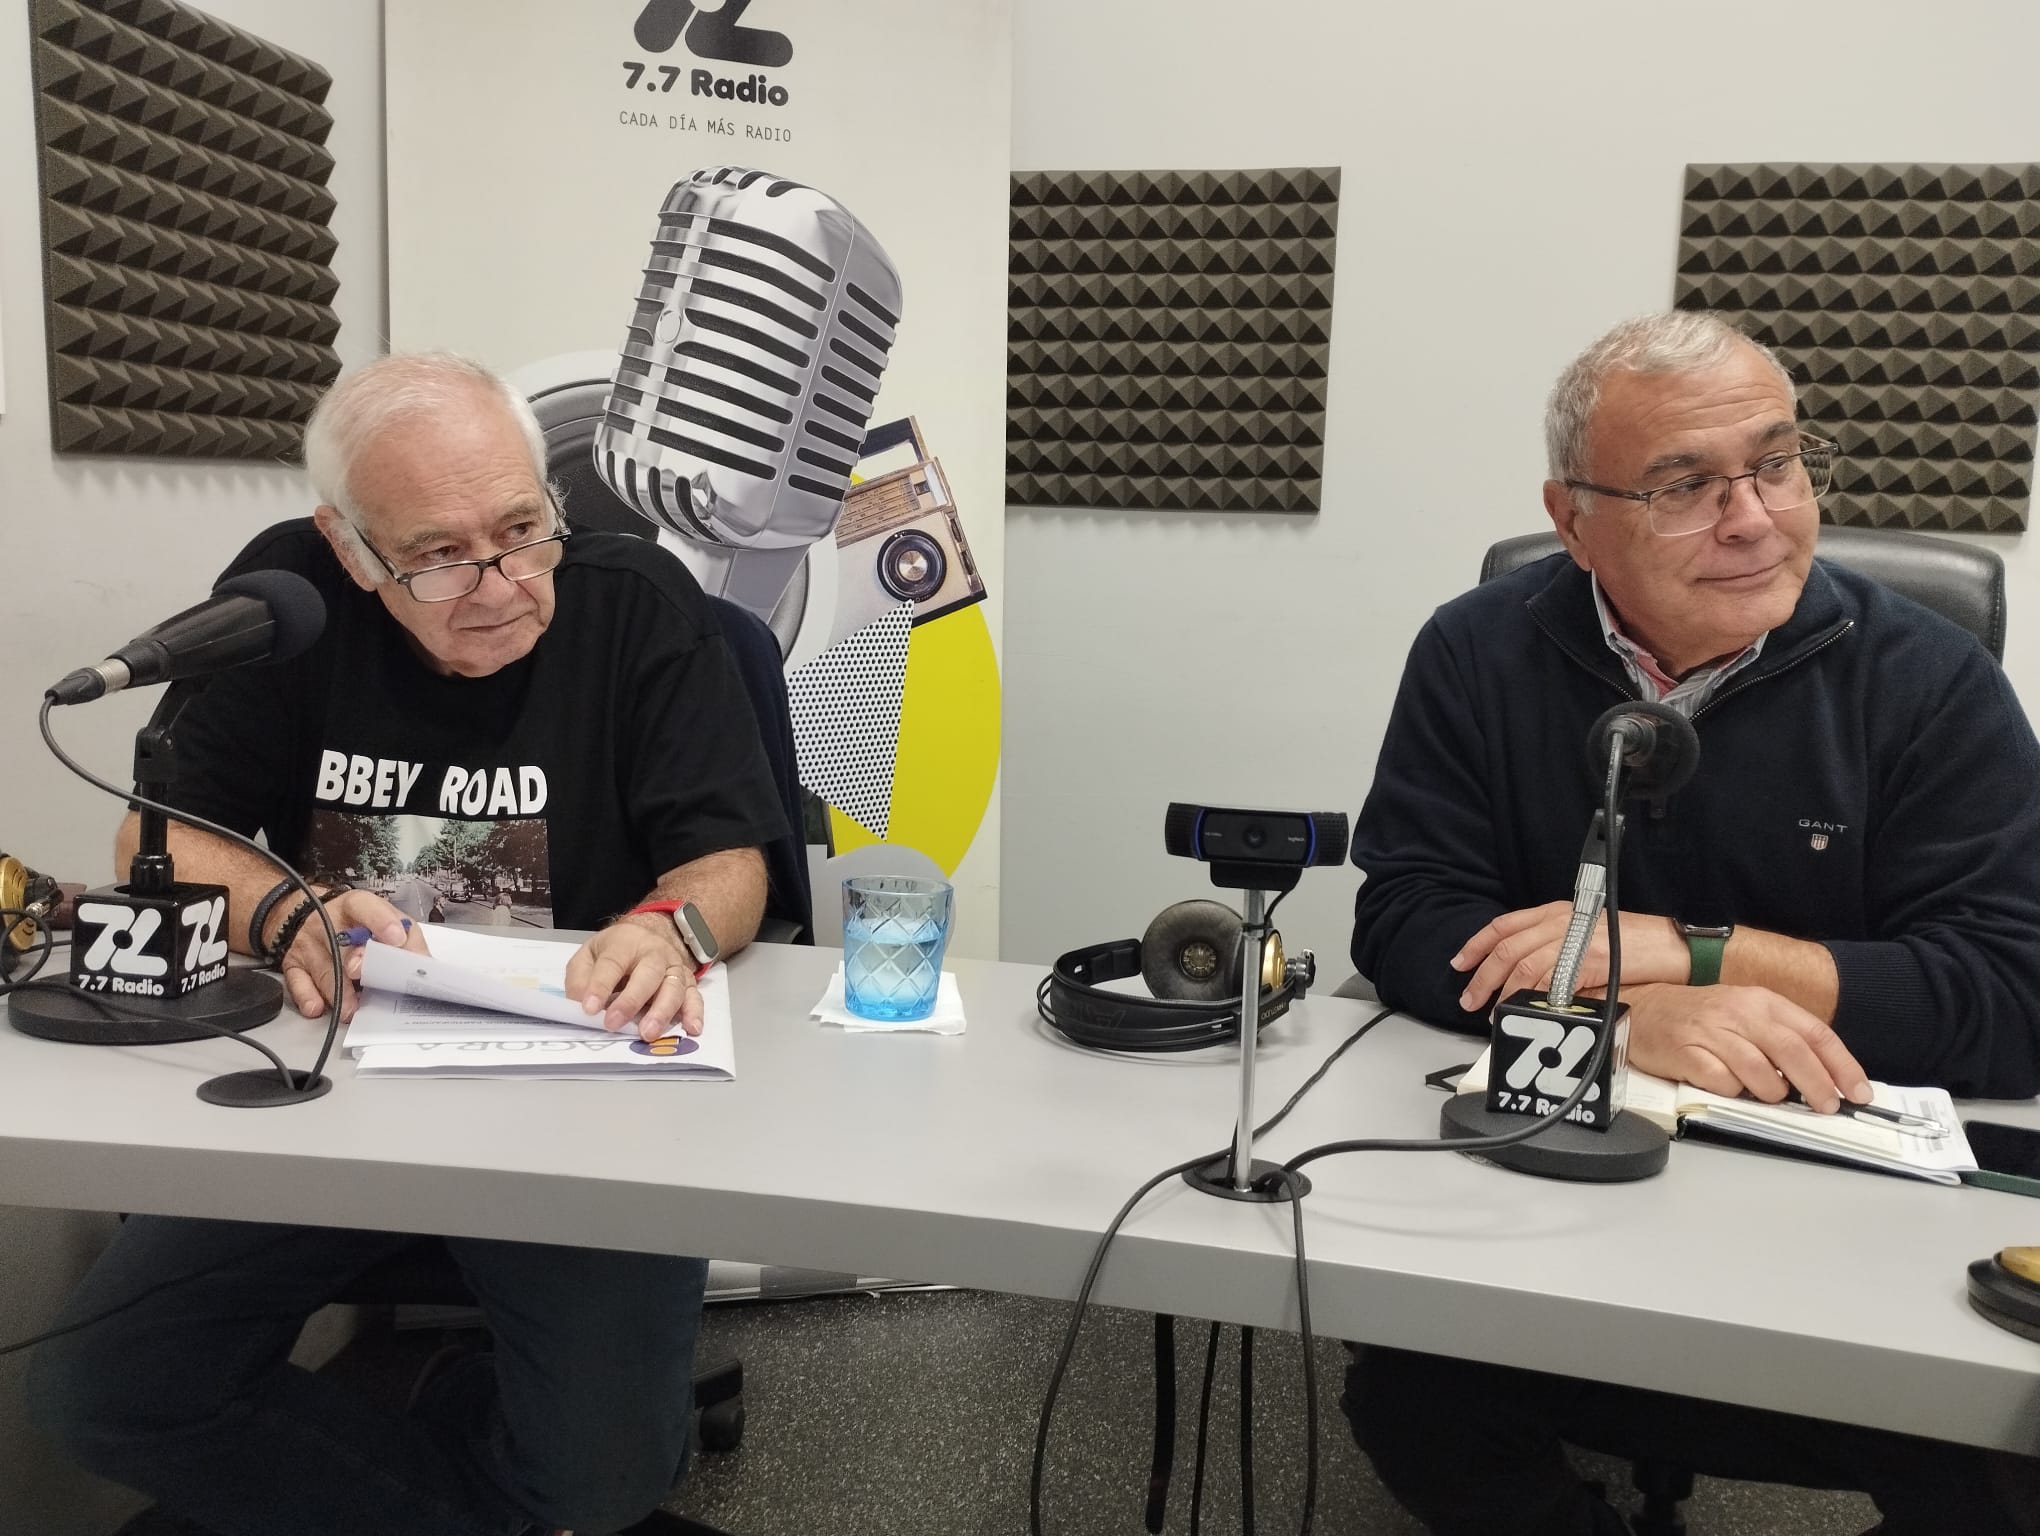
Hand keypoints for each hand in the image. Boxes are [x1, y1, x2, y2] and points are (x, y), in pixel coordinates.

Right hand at [276, 889, 428, 1022]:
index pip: (366, 907)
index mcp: (355, 906)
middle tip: (362, 973)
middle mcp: (328, 922)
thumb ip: (406, 938)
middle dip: (354, 960)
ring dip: (338, 991)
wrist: (301, 913)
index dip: (381, 921)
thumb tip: (424, 965)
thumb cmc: (354, 921)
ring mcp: (308, 944)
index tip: (395, 939)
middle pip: (342, 942)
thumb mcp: (383, 918)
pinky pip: (297, 981)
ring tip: (351, 1009)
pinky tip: (316, 1007)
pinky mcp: (293, 964)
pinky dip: (307, 996)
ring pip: (323, 968)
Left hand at [565, 916, 703, 1041]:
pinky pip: (695, 997)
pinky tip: (692, 1029)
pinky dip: (695, 1013)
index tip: (589, 1009)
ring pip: (673, 988)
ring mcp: (674, 968)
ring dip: (661, 1012)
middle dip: (631, 1001)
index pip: (612, 963)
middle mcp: (654, 953)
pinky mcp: (688, 983)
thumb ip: (579, 977)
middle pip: (647, 974)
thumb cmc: (616, 951)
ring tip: (647, 1034)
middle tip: (614, 1024)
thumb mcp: (589, 954)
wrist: (650, 936)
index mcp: (625, 943)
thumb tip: (579, 1004)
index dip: (600, 986)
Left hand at [1452, 902, 1688, 1013]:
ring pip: (1523, 966)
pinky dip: (1534, 998)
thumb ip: (1556, 947)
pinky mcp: (1588, 959)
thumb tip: (1526, 978)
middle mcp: (1560, 921)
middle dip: (1482, 976)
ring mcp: (1573, 938)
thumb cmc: (1634, 943)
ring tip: (1494, 1013)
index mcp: (1556, 912)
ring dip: (1503, 993)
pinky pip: (1551, 981)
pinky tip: (1526, 1012)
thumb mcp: (1586, 934)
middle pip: (1507, 948)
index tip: (1459, 963)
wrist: (1672, 945)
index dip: (1476, 945)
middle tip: (1469, 1000)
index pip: (1504, 925)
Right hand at [1619, 983, 1872, 1112]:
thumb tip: (1824, 1079)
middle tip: (1827, 1107)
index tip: (1858, 1091)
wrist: (1644, 1009)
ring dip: (1772, 1092)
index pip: (1814, 1032)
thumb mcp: (1747, 1016)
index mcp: (1762, 1001)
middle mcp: (1738, 1011)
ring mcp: (1710, 1031)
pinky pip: (1720, 1081)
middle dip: (1816, 1085)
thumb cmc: (1701, 1018)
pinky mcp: (1684, 1052)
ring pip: (1758, 1069)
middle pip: (1791, 1051)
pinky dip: (1733, 1092)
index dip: (1842, 1065)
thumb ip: (1782, 1040)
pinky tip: (1731, 1089)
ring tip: (1770, 1097)